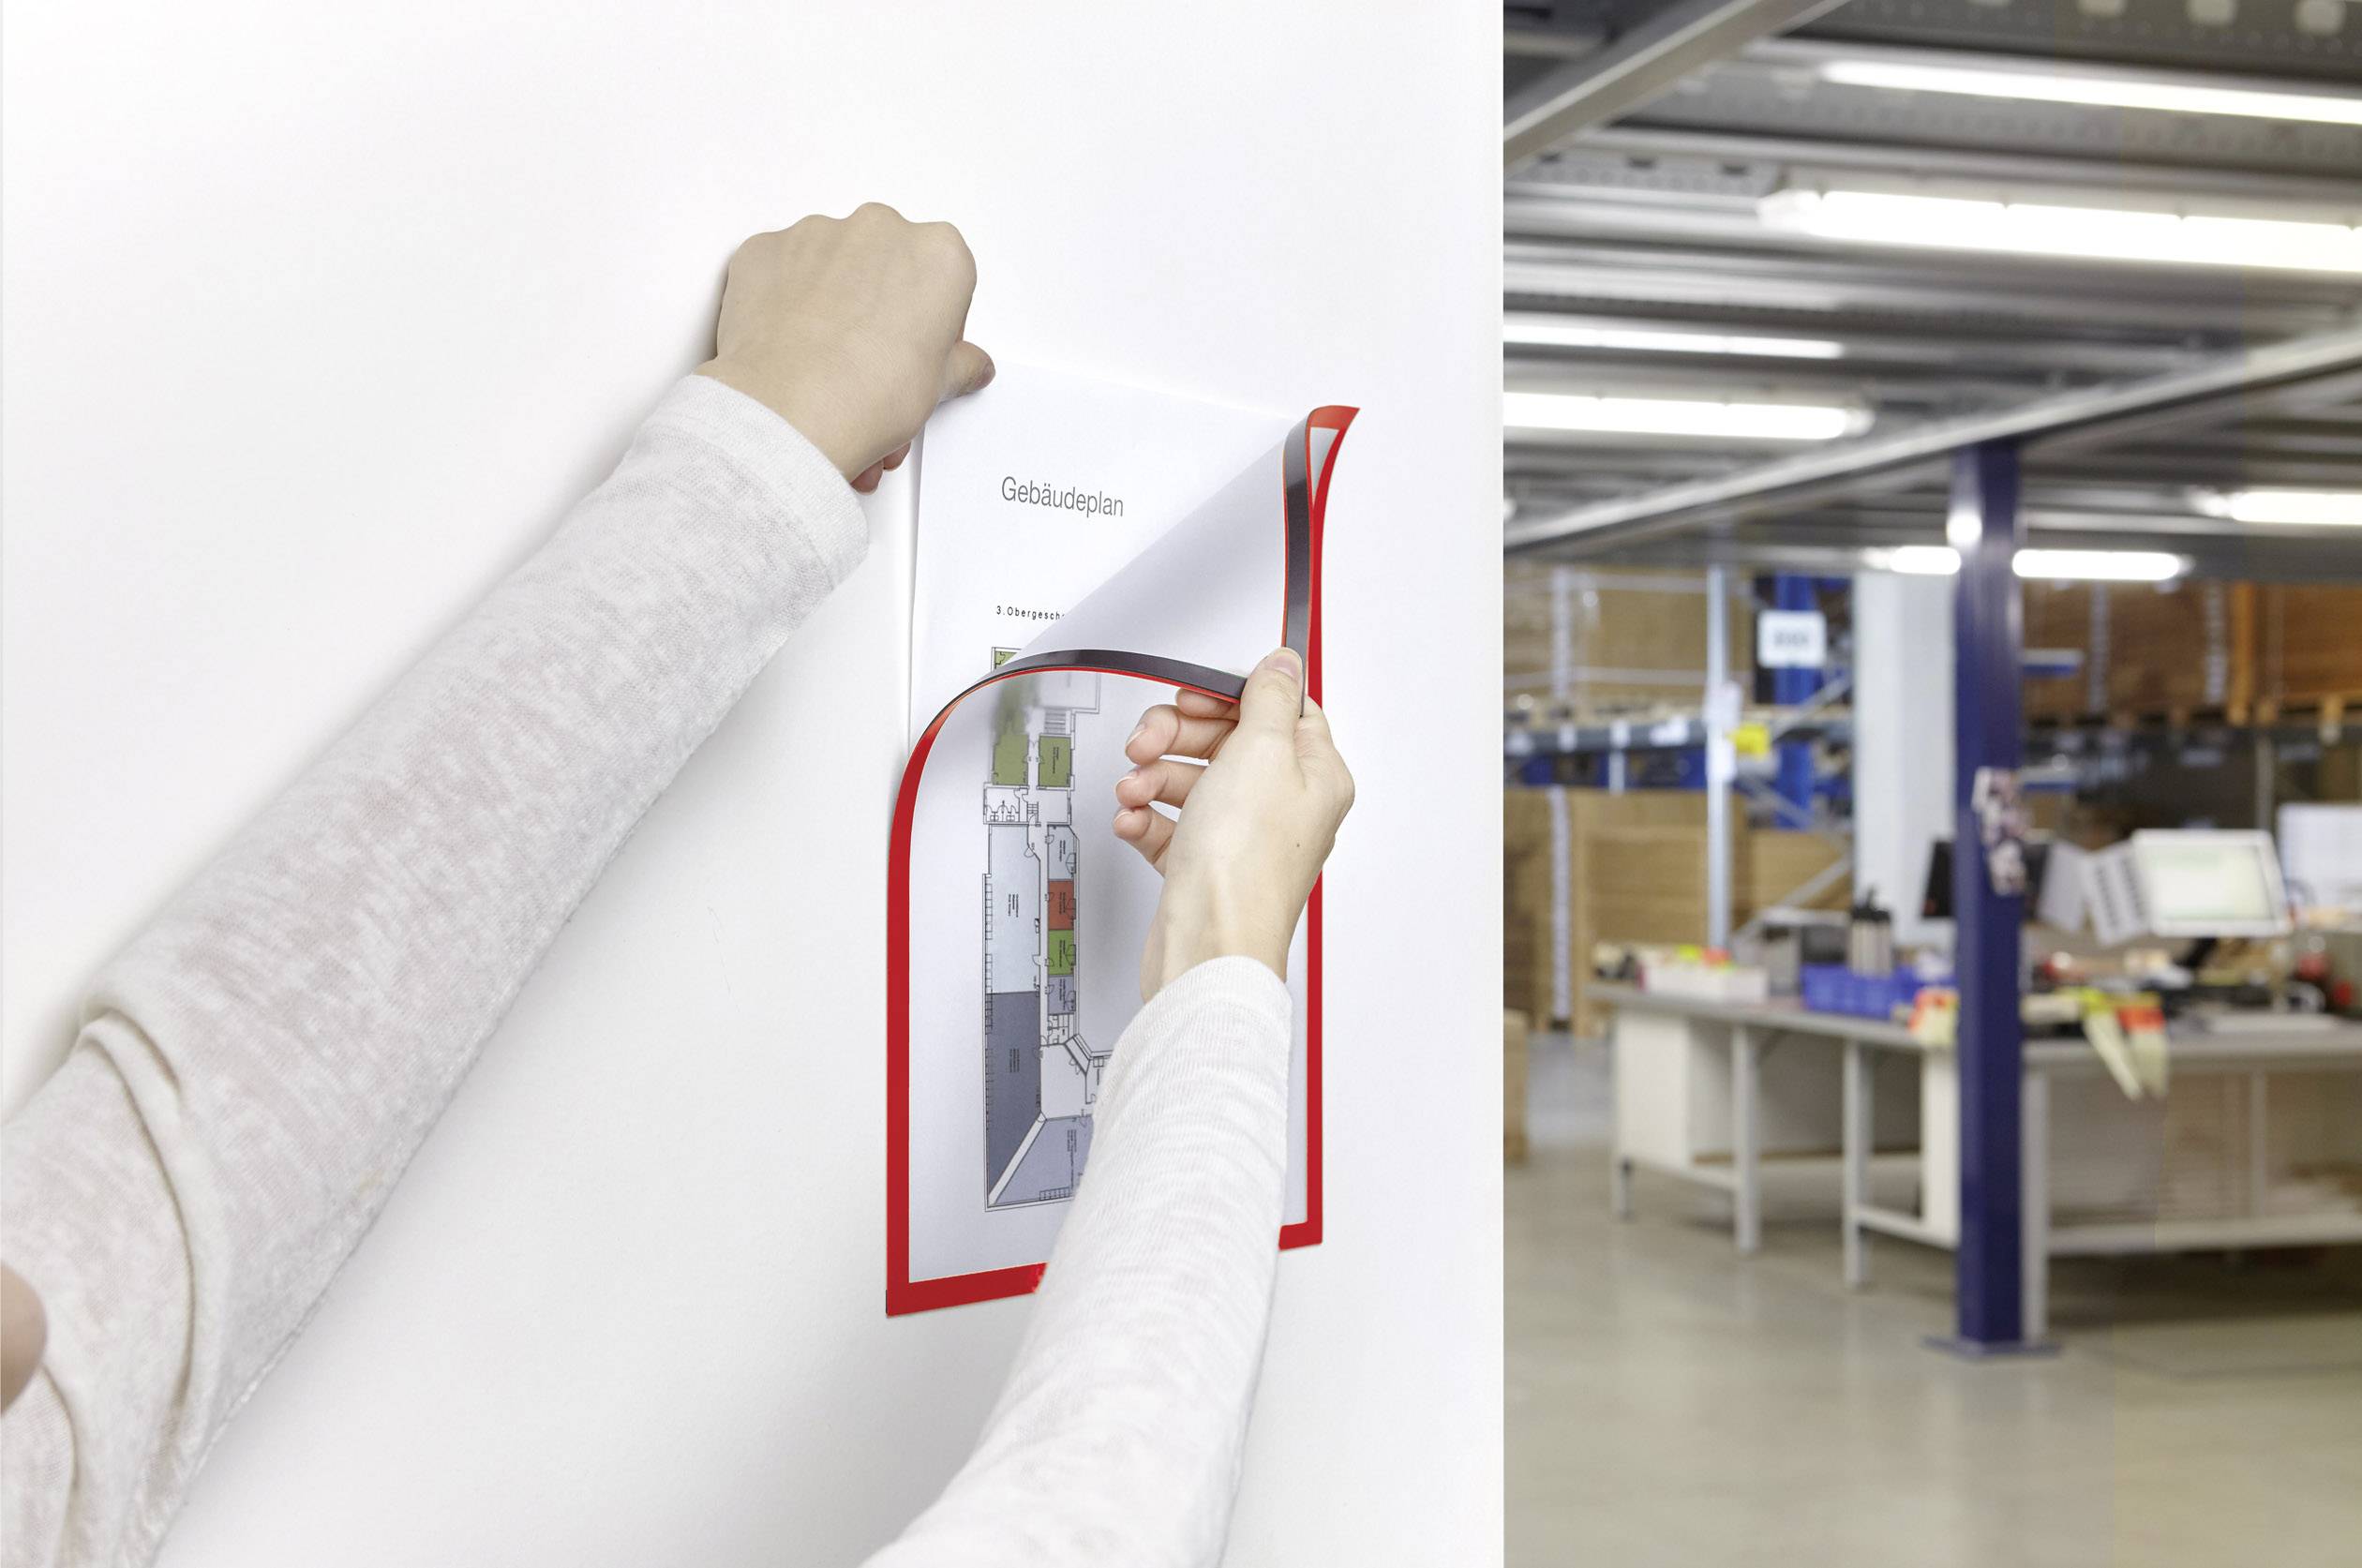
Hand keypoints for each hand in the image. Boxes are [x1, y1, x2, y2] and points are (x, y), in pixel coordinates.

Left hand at [697, 204, 993, 492]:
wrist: (786, 413)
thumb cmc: (865, 394)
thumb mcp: (936, 388)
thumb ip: (960, 364)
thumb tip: (967, 365)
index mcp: (938, 253)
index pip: (946, 279)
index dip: (935, 321)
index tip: (921, 350)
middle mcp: (880, 228)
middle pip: (890, 263)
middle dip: (884, 306)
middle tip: (873, 359)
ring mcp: (817, 232)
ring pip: (834, 263)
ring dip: (835, 301)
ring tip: (827, 361)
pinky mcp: (765, 247)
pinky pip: (783, 269)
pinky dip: (786, 299)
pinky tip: (790, 346)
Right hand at [1114, 649, 1353, 997]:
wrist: (1208, 946)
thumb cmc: (1243, 864)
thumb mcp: (1262, 751)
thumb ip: (1271, 698)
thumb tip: (1284, 663)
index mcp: (1315, 777)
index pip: (1281, 712)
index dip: (1231, 698)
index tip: (1192, 698)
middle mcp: (1285, 807)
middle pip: (1228, 743)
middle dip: (1178, 738)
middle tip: (1146, 743)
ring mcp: (1244, 839)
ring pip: (1194, 783)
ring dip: (1154, 777)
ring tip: (1134, 789)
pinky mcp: (1206, 867)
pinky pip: (1173, 826)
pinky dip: (1148, 818)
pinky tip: (1135, 821)